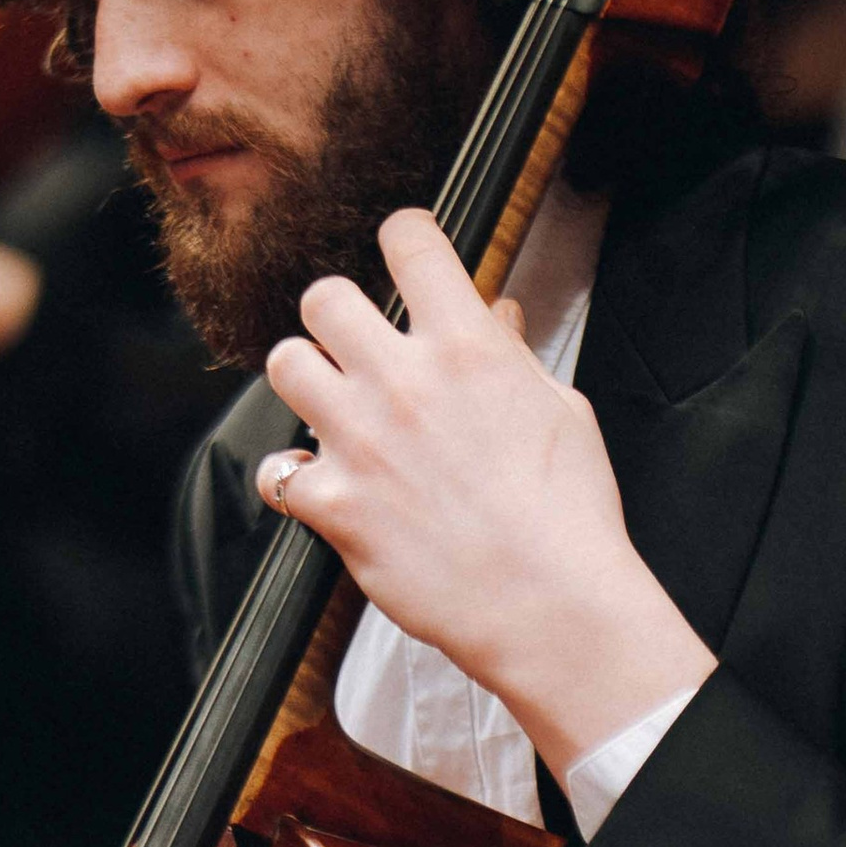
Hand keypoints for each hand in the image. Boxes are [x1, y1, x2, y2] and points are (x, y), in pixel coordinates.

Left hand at [257, 208, 712, 780]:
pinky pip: (277, 472)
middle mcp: (403, 381)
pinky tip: (318, 483)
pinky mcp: (336, 505)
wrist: (550, 606)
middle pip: (324, 296)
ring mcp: (361, 441)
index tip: (405, 257)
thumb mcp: (561, 413)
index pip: (409, 240)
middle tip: (357, 348)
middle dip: (338, 318)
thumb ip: (514, 356)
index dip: (404, 240)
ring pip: (285, 365)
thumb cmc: (569, 516)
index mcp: (466, 346)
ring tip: (331, 407)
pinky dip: (291, 478)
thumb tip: (496, 317)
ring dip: (305, 381)